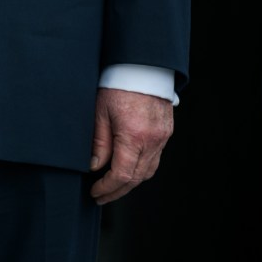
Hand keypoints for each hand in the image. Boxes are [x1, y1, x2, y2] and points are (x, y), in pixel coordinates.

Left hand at [89, 87, 172, 204]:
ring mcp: (162, 137)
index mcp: (134, 136)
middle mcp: (152, 140)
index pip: (122, 175)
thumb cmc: (118, 83)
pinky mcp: (166, 131)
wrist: (142, 64)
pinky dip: (142, 167)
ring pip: (148, 171)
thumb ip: (99, 141)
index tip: (95, 192)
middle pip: (136, 178)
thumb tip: (94, 167)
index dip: (107, 188)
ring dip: (131, 182)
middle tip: (101, 196)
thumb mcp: (100, 111)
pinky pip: (155, 158)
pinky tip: (129, 167)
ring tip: (113, 185)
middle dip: (117, 191)